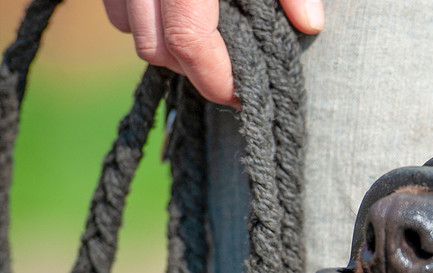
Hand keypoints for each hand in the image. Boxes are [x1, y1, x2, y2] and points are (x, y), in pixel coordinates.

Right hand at [103, 0, 323, 106]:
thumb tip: (311, 24)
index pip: (190, 42)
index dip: (218, 78)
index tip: (243, 97)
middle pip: (155, 47)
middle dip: (194, 71)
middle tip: (232, 77)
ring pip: (129, 30)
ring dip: (166, 49)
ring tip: (210, 48)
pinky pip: (116, 10)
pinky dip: (143, 23)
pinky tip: (177, 22)